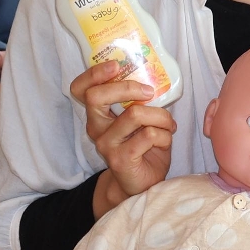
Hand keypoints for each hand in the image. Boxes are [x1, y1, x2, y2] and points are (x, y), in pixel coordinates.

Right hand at [71, 60, 175, 214]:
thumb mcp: (137, 121)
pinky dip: (165, 134)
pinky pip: (149, 134)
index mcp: (97, 115)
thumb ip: (137, 102)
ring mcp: (106, 144)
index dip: (94, 74)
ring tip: (169, 124)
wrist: (141, 184)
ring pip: (134, 114)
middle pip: (96, 96)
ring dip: (160, 116)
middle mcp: (96, 128)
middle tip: (148, 92)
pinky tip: (166, 141)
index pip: (81, 89)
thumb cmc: (143, 148)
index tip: (116, 65)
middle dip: (127, 87)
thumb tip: (151, 78)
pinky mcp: (121, 158)